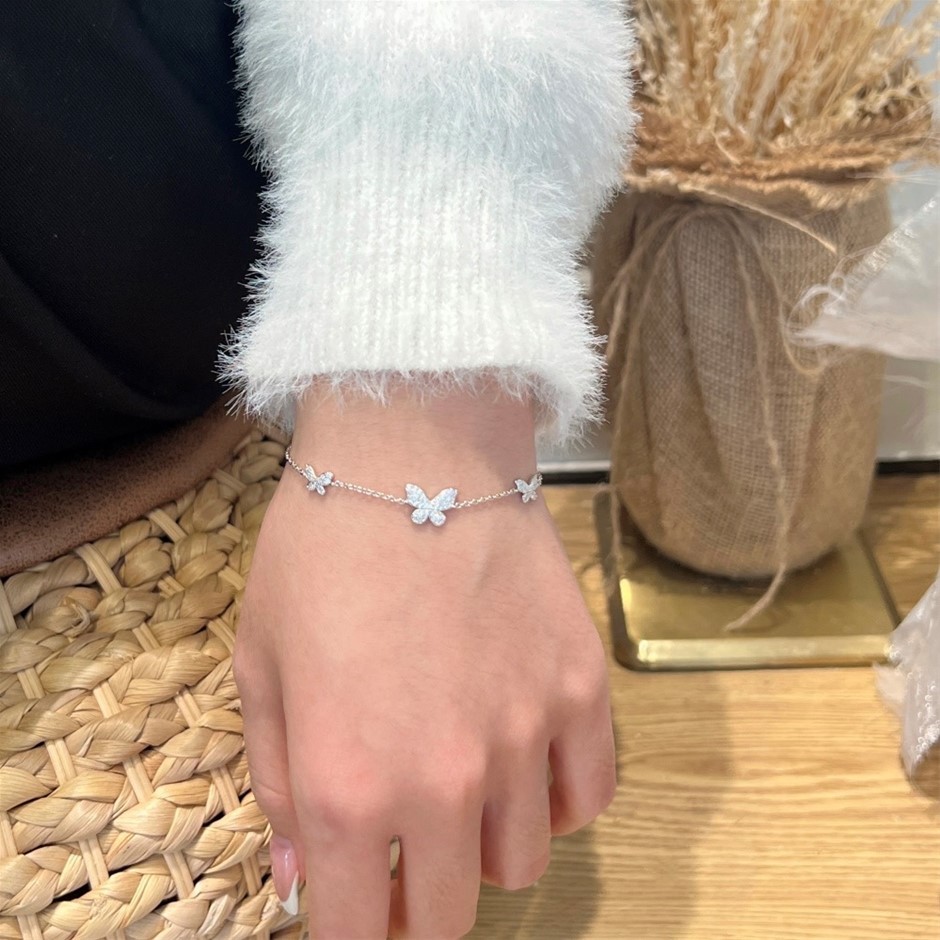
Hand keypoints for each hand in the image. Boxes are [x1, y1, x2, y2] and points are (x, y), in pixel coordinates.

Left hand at [233, 385, 616, 938]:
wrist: (413, 450)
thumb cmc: (321, 547)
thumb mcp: (262, 662)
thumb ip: (278, 783)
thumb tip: (303, 877)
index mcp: (350, 783)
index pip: (357, 930)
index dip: (351, 933)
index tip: (352, 908)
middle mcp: (446, 781)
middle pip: (450, 916)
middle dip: (416, 906)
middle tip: (402, 862)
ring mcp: (526, 735)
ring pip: (523, 863)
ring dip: (484, 851)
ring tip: (462, 794)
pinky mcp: (583, 689)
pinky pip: (589, 796)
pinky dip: (555, 801)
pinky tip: (525, 762)